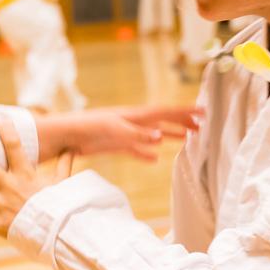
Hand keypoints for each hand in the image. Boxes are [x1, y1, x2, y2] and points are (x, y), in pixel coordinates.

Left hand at [38, 104, 202, 161]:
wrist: (65, 135)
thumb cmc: (87, 128)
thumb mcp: (113, 130)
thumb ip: (136, 135)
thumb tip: (160, 138)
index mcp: (134, 115)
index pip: (164, 112)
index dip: (184, 112)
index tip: (203, 111)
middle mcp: (132, 122)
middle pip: (162, 121)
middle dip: (182, 122)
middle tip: (202, 125)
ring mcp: (124, 133)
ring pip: (153, 134)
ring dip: (170, 135)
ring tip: (187, 137)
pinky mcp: (115, 145)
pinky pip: (136, 149)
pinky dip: (147, 153)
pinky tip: (155, 158)